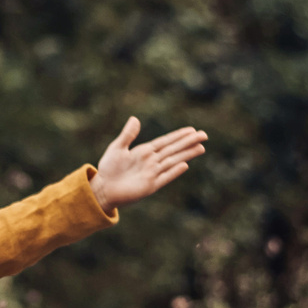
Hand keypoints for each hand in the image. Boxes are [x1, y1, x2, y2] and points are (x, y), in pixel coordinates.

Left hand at [90, 116, 207, 211]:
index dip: (179, 136)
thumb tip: (135, 118)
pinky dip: (174, 172)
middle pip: (174, 149)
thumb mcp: (117, 148)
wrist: (103, 188)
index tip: (192, 130)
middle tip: (204, 135)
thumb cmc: (109, 168)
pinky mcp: (150, 186)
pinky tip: (185, 165)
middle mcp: (152, 161)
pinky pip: (165, 177)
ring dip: (186, 154)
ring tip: (201, 148)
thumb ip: (128, 135)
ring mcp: (152, 173)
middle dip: (188, 142)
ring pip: (173, 161)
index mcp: (145, 151)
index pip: (166, 141)